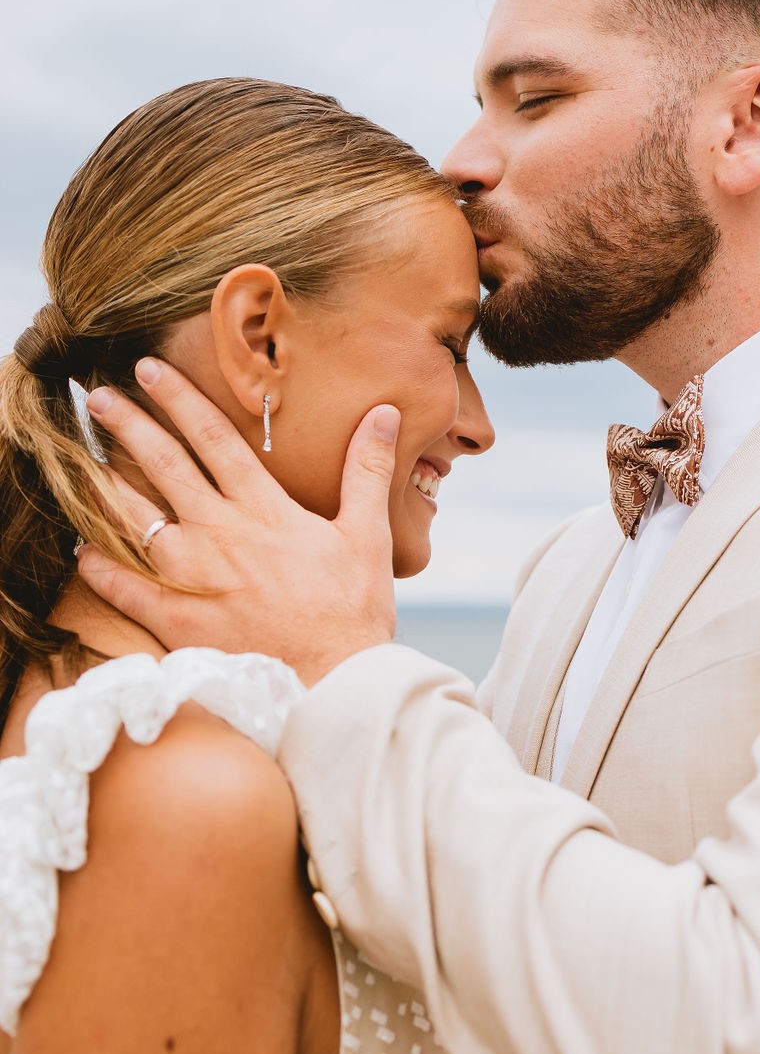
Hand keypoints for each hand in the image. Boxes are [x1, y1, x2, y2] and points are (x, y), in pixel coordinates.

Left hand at [77, 359, 398, 683]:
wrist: (335, 682)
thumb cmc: (354, 611)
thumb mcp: (368, 534)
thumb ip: (367, 469)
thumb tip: (385, 414)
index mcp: (265, 509)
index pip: (214, 438)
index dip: (179, 399)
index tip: (150, 371)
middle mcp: (223, 534)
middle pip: (165, 465)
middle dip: (128, 425)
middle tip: (96, 396)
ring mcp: (196, 578)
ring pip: (137, 519)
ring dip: (105, 486)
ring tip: (80, 460)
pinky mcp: (180, 621)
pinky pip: (127, 588)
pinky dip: (101, 566)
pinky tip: (82, 548)